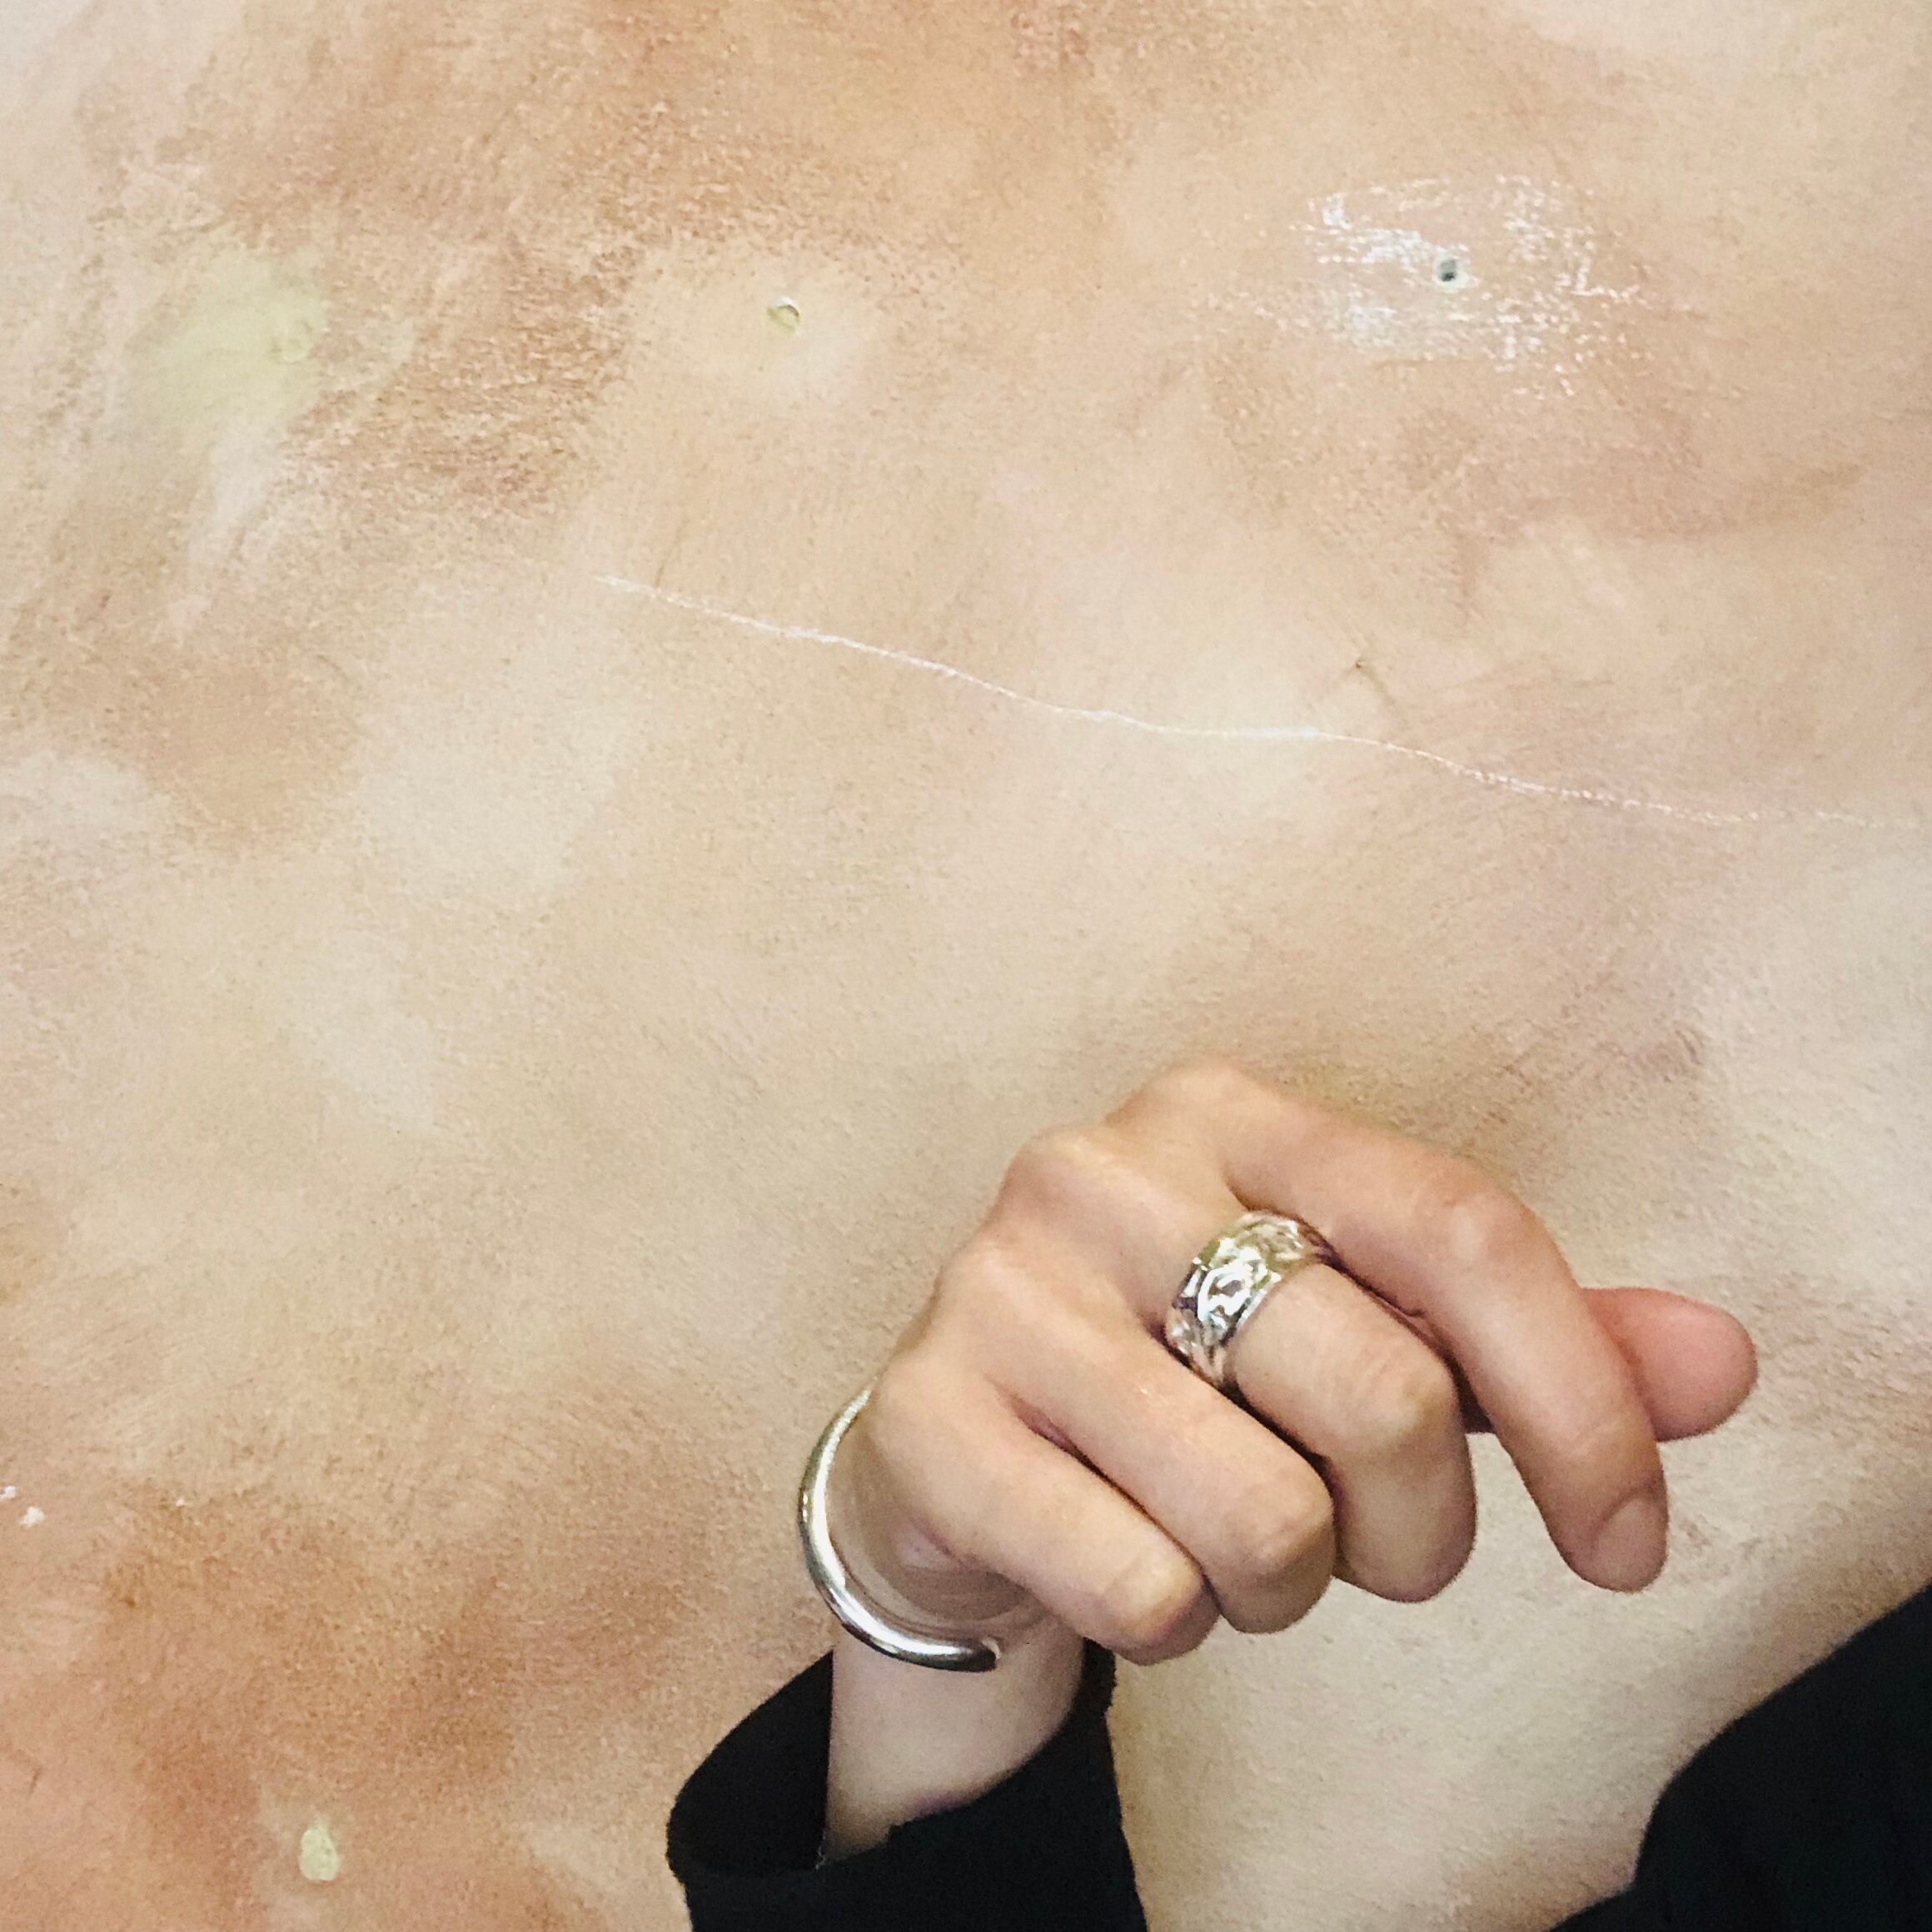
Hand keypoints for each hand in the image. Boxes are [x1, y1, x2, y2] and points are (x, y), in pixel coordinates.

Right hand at [829, 1056, 1757, 1665]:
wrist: (959, 1453)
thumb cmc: (1188, 1381)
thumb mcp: (1363, 1333)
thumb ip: (1531, 1346)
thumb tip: (1724, 1365)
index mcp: (1229, 1113)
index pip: (1462, 1229)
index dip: (1583, 1402)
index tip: (1625, 1542)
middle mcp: (1103, 1169)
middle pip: (1386, 1393)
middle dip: (1421, 1532)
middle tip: (1372, 1550)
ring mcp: (998, 1286)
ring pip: (1267, 1518)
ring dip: (1289, 1588)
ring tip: (1233, 1546)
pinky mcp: (925, 1416)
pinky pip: (1140, 1588)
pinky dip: (1176, 1621)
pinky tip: (1125, 1557)